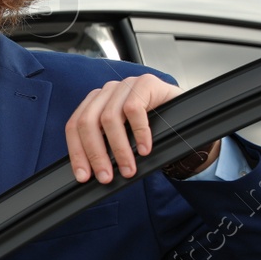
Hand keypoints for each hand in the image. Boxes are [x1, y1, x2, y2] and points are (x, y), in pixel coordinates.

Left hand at [66, 74, 217, 182]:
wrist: (186, 116)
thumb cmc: (151, 130)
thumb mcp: (123, 140)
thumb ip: (105, 149)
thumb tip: (90, 174)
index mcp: (95, 103)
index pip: (75, 126)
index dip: (77, 152)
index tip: (83, 176)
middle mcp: (107, 91)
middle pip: (87, 122)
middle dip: (96, 154)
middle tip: (107, 177)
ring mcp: (125, 85)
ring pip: (109, 118)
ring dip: (119, 149)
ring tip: (129, 169)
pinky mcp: (146, 83)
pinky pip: (134, 110)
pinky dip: (138, 134)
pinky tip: (145, 149)